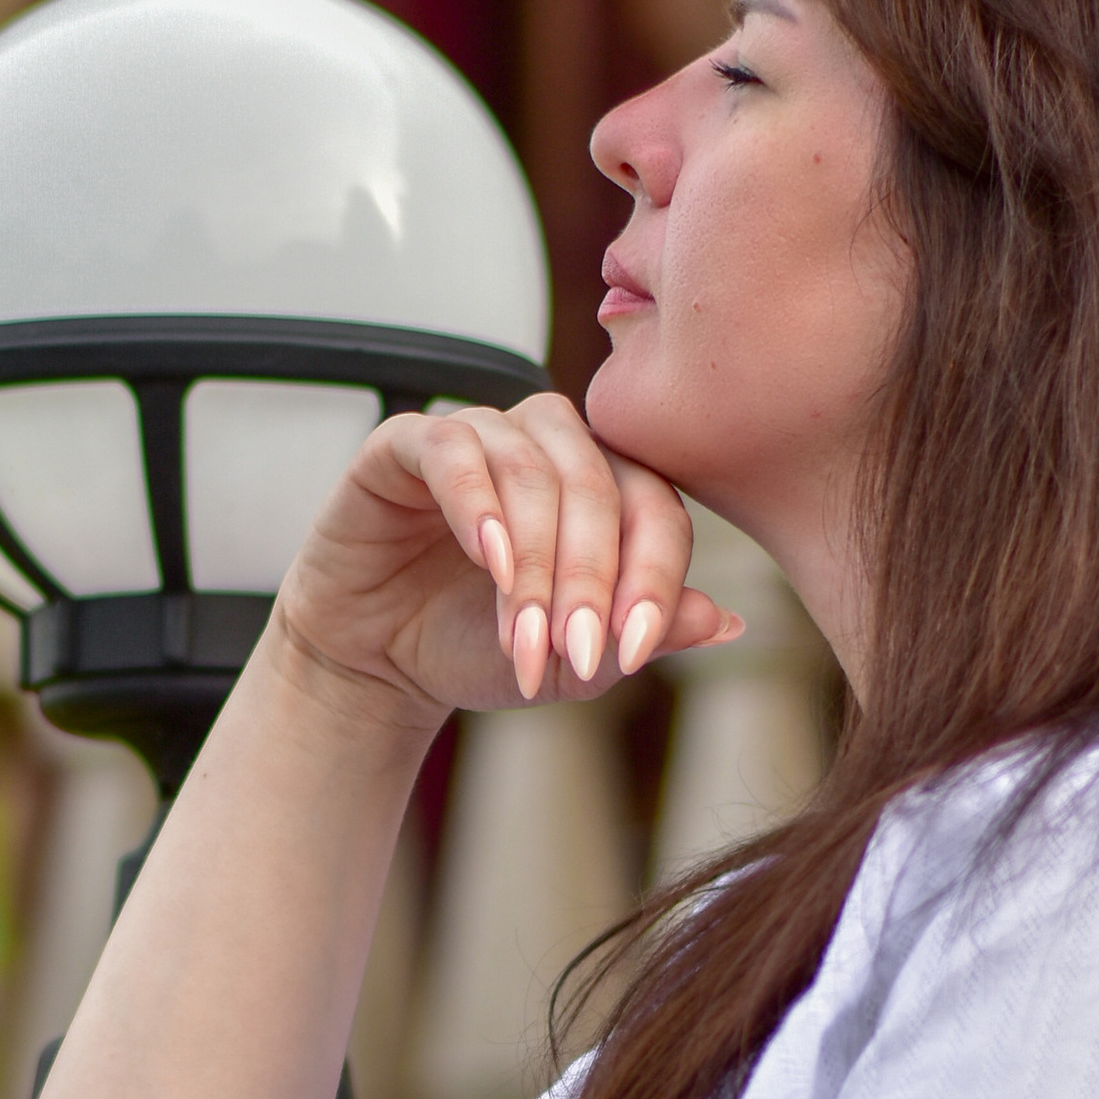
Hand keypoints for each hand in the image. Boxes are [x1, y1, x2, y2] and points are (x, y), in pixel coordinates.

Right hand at [270, 394, 739, 732]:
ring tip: (520, 632)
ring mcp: (481, 436)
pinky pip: (454, 449)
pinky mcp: (407, 442)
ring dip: (535, 560)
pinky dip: (476, 505)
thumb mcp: (570, 661)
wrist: (374, 662)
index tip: (631, 649)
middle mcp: (549, 447)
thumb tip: (723, 620)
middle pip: (598, 487)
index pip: (656, 510)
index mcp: (606, 487)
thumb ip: (641, 636)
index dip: (652, 579)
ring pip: (532, 469)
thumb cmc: (472, 646)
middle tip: (575, 651)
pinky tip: (487, 560)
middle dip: (590, 579)